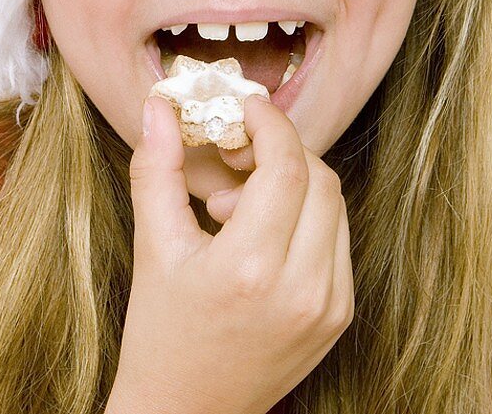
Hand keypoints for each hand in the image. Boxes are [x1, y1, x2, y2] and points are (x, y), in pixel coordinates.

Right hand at [106, 94, 353, 413]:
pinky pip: (337, 241)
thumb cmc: (160, 333)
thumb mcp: (152, 246)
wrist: (186, 411)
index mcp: (250, 267)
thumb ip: (157, 168)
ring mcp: (329, 306)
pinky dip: (305, 220)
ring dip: (293, 185)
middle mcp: (303, 288)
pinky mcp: (339, 317)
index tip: (244, 109)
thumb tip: (160, 107)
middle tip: (233, 156)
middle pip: (319, 179)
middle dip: (279, 152)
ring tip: (237, 207)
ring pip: (334, 207)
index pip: (287, 167)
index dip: (269, 125)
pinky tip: (259, 237)